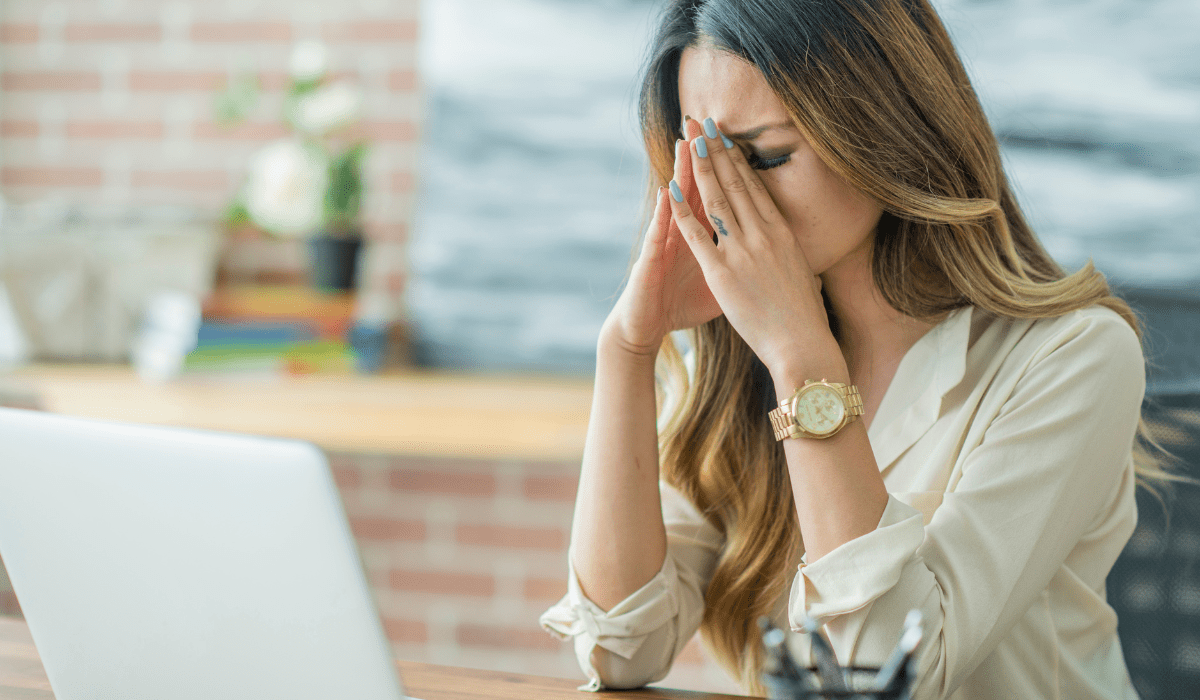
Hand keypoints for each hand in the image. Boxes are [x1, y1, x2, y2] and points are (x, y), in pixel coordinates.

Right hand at [602, 120, 721, 357]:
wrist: (647, 327)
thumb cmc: (680, 307)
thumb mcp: (717, 284)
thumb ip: (736, 263)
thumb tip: (769, 256)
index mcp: (702, 237)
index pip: (716, 196)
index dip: (725, 169)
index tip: (735, 139)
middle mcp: (681, 234)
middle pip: (694, 189)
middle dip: (702, 157)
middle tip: (706, 124)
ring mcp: (664, 245)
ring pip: (674, 204)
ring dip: (680, 173)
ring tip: (685, 144)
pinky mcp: (650, 262)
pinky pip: (658, 236)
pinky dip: (664, 215)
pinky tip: (666, 193)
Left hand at [666, 119, 839, 379]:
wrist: (803, 344)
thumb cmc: (804, 317)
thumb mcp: (801, 272)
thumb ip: (788, 253)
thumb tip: (788, 244)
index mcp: (782, 233)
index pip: (755, 187)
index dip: (737, 159)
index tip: (726, 138)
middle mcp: (763, 235)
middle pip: (735, 183)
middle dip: (718, 150)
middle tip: (704, 122)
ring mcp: (742, 251)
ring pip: (717, 200)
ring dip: (701, 168)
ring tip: (690, 141)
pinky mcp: (722, 272)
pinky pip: (697, 235)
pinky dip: (682, 211)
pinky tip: (670, 190)